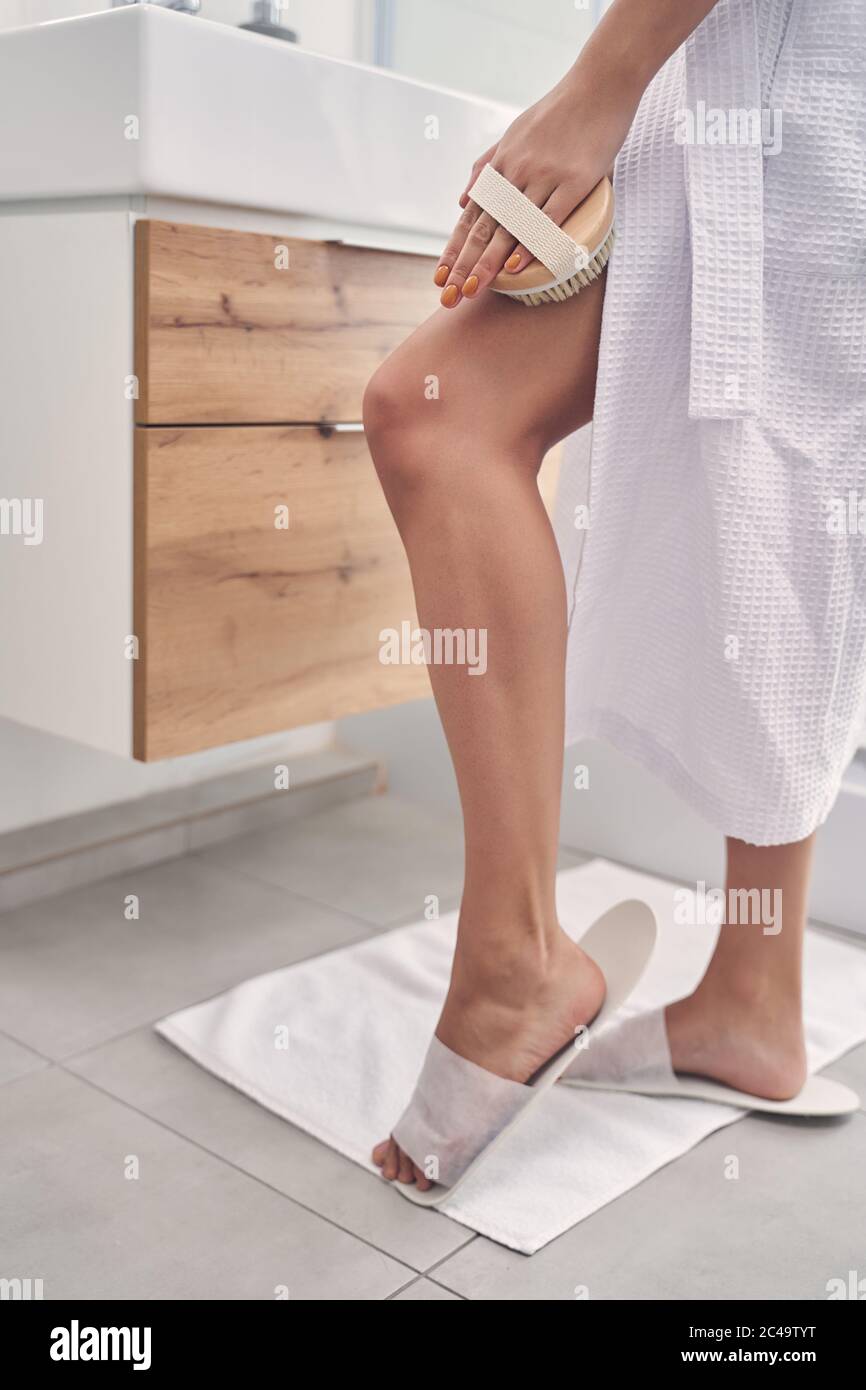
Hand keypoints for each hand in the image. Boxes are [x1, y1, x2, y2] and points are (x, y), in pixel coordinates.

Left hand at [434, 65, 640, 306]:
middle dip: (464, 265)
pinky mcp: (574, 180)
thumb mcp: (515, 134)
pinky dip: (529, 244)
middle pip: (485, 227)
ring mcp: (544, 176)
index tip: (440, 277)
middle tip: (450, 296)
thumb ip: (487, 167)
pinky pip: (548, 219)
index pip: (471, 216)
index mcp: (501, 165)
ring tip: (474, 290)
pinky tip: (514, 267)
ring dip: (490, 262)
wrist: (599, 84)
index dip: (454, 249)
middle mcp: (516, 172)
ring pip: (511, 228)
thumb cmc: (559, 112)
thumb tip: (461, 201)